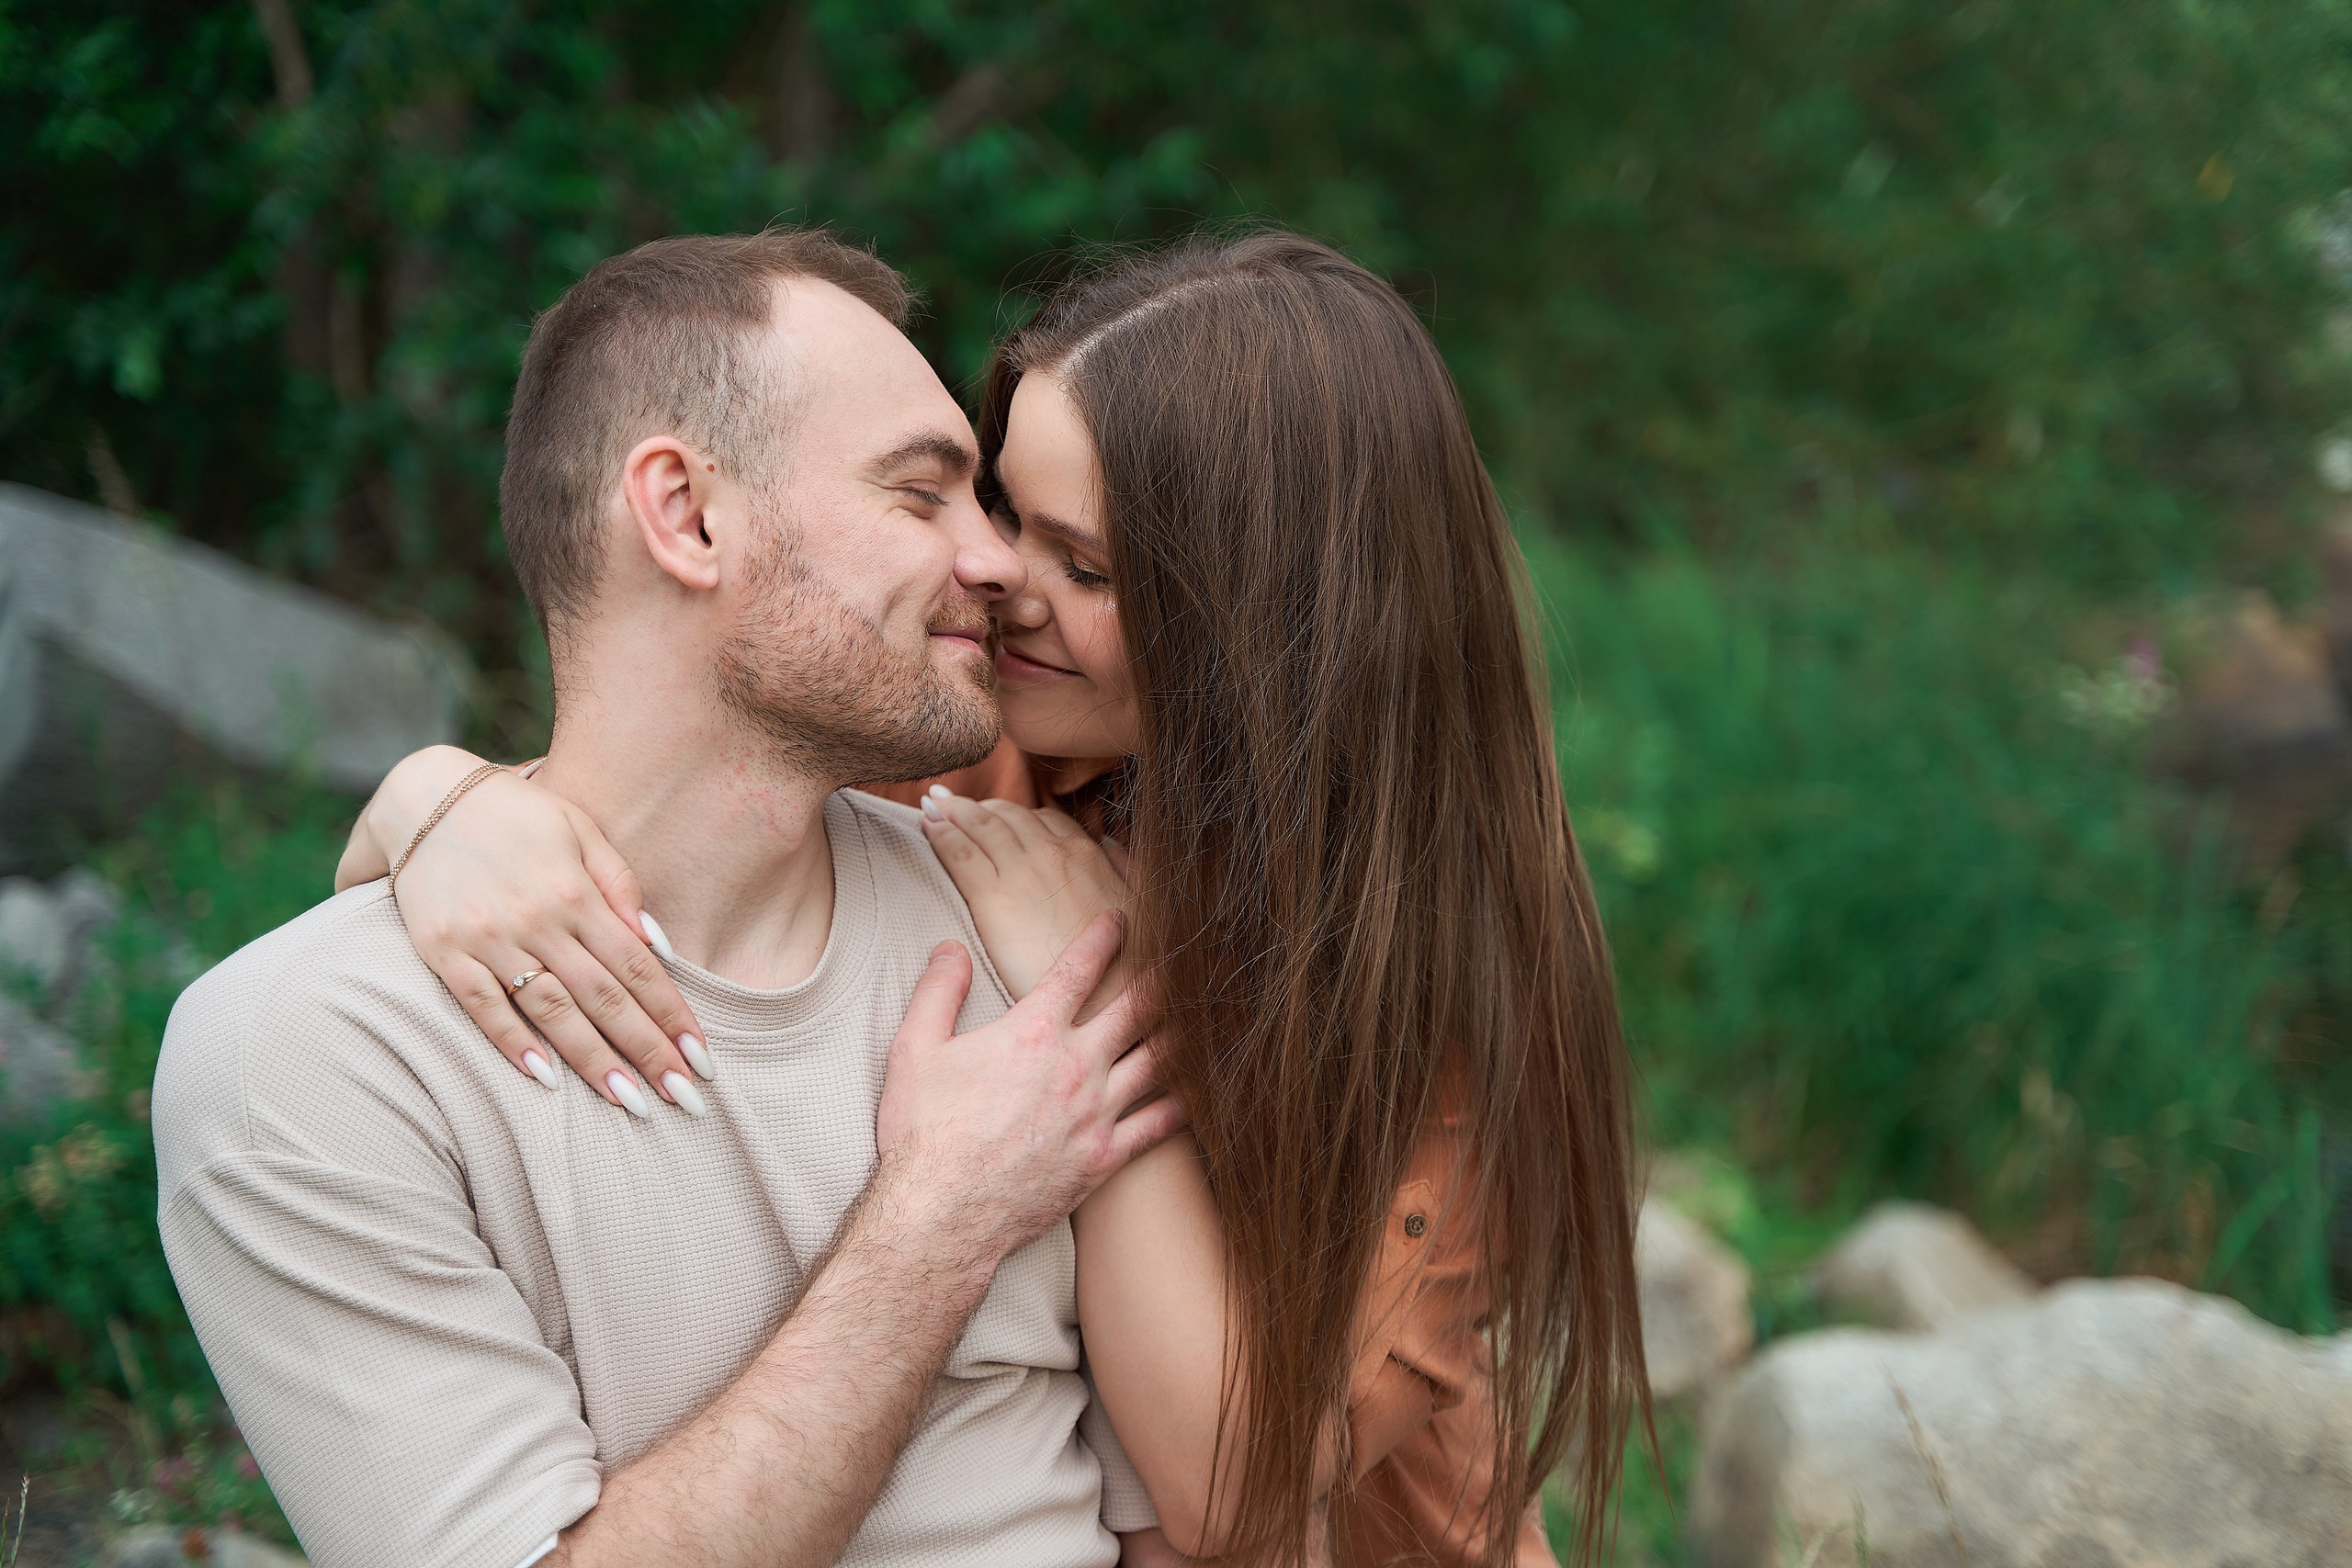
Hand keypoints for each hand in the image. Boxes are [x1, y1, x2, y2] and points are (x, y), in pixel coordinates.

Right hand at [350, 747, 707, 1114]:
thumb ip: (620, 884)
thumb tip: (659, 945)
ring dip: (593, 1061)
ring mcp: (488, 939)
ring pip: (551, 1011)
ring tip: (630, 1103)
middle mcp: (537, 919)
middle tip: (684, 1099)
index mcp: (576, 891)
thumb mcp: (579, 831)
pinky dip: (514, 1043)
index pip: (636, 966)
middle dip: (646, 1051)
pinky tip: (546, 1079)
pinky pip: (483, 1007)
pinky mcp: (444, 953)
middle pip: (603, 997)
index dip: (670, 1014)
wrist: (424, 799)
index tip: (700, 1058)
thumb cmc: (517, 816)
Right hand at [877, 913, 1181, 1263]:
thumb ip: (938, 992)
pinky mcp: (1105, 1157)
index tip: (1121, 919)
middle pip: (1137, 1008)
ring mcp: (1097, 1112)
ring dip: (1181, 1034)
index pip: (1080, 968)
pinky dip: (1184, 1104)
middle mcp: (1076, 1065)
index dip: (1105, 936)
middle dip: (1162, 978)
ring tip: (1201, 1015)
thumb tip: (950, 948)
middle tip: (1182, 959)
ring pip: (1158, 1060)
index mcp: (1033, 1031)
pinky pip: (1160, 1124)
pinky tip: (1199, 1092)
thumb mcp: (914, 1050)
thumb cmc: (923, 1133)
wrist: (941, 1213)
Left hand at [918, 788, 1133, 998]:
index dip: (1017, 815)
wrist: (1108, 997)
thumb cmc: (1129, 964)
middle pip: (1008, 814)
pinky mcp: (993, 898)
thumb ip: (1126, 869)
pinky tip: (928, 823)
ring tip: (935, 804)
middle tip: (955, 803)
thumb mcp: (1141, 904)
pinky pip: (960, 852)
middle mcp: (1052, 853)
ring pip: (980, 825)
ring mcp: (1022, 872)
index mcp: (1086, 855)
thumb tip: (1111, 846)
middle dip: (981, 806)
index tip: (999, 815)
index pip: (1044, 819)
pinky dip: (941, 832)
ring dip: (954, 810)